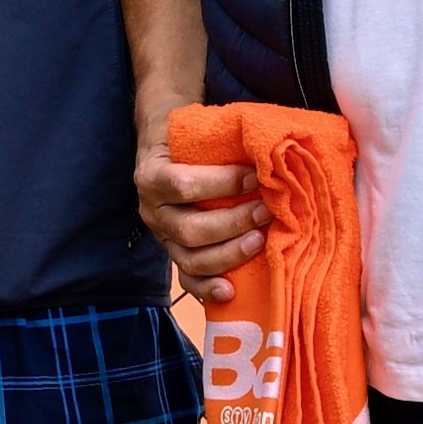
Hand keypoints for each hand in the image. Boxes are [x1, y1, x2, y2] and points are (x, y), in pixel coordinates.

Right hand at [137, 147, 265, 303]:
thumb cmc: (189, 140)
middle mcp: (152, 210)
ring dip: (228, 254)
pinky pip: (187, 278)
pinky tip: (230, 291)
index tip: (256, 177)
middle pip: (189, 229)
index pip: (183, 184)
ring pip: (190, 258)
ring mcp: (162, 237)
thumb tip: (270, 148)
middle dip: (232, 223)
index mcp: (152, 175)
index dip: (222, 184)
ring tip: (259, 241)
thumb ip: (223, 141)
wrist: (165, 149)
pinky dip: (207, 288)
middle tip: (265, 212)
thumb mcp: (196, 132)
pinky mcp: (173, 254)